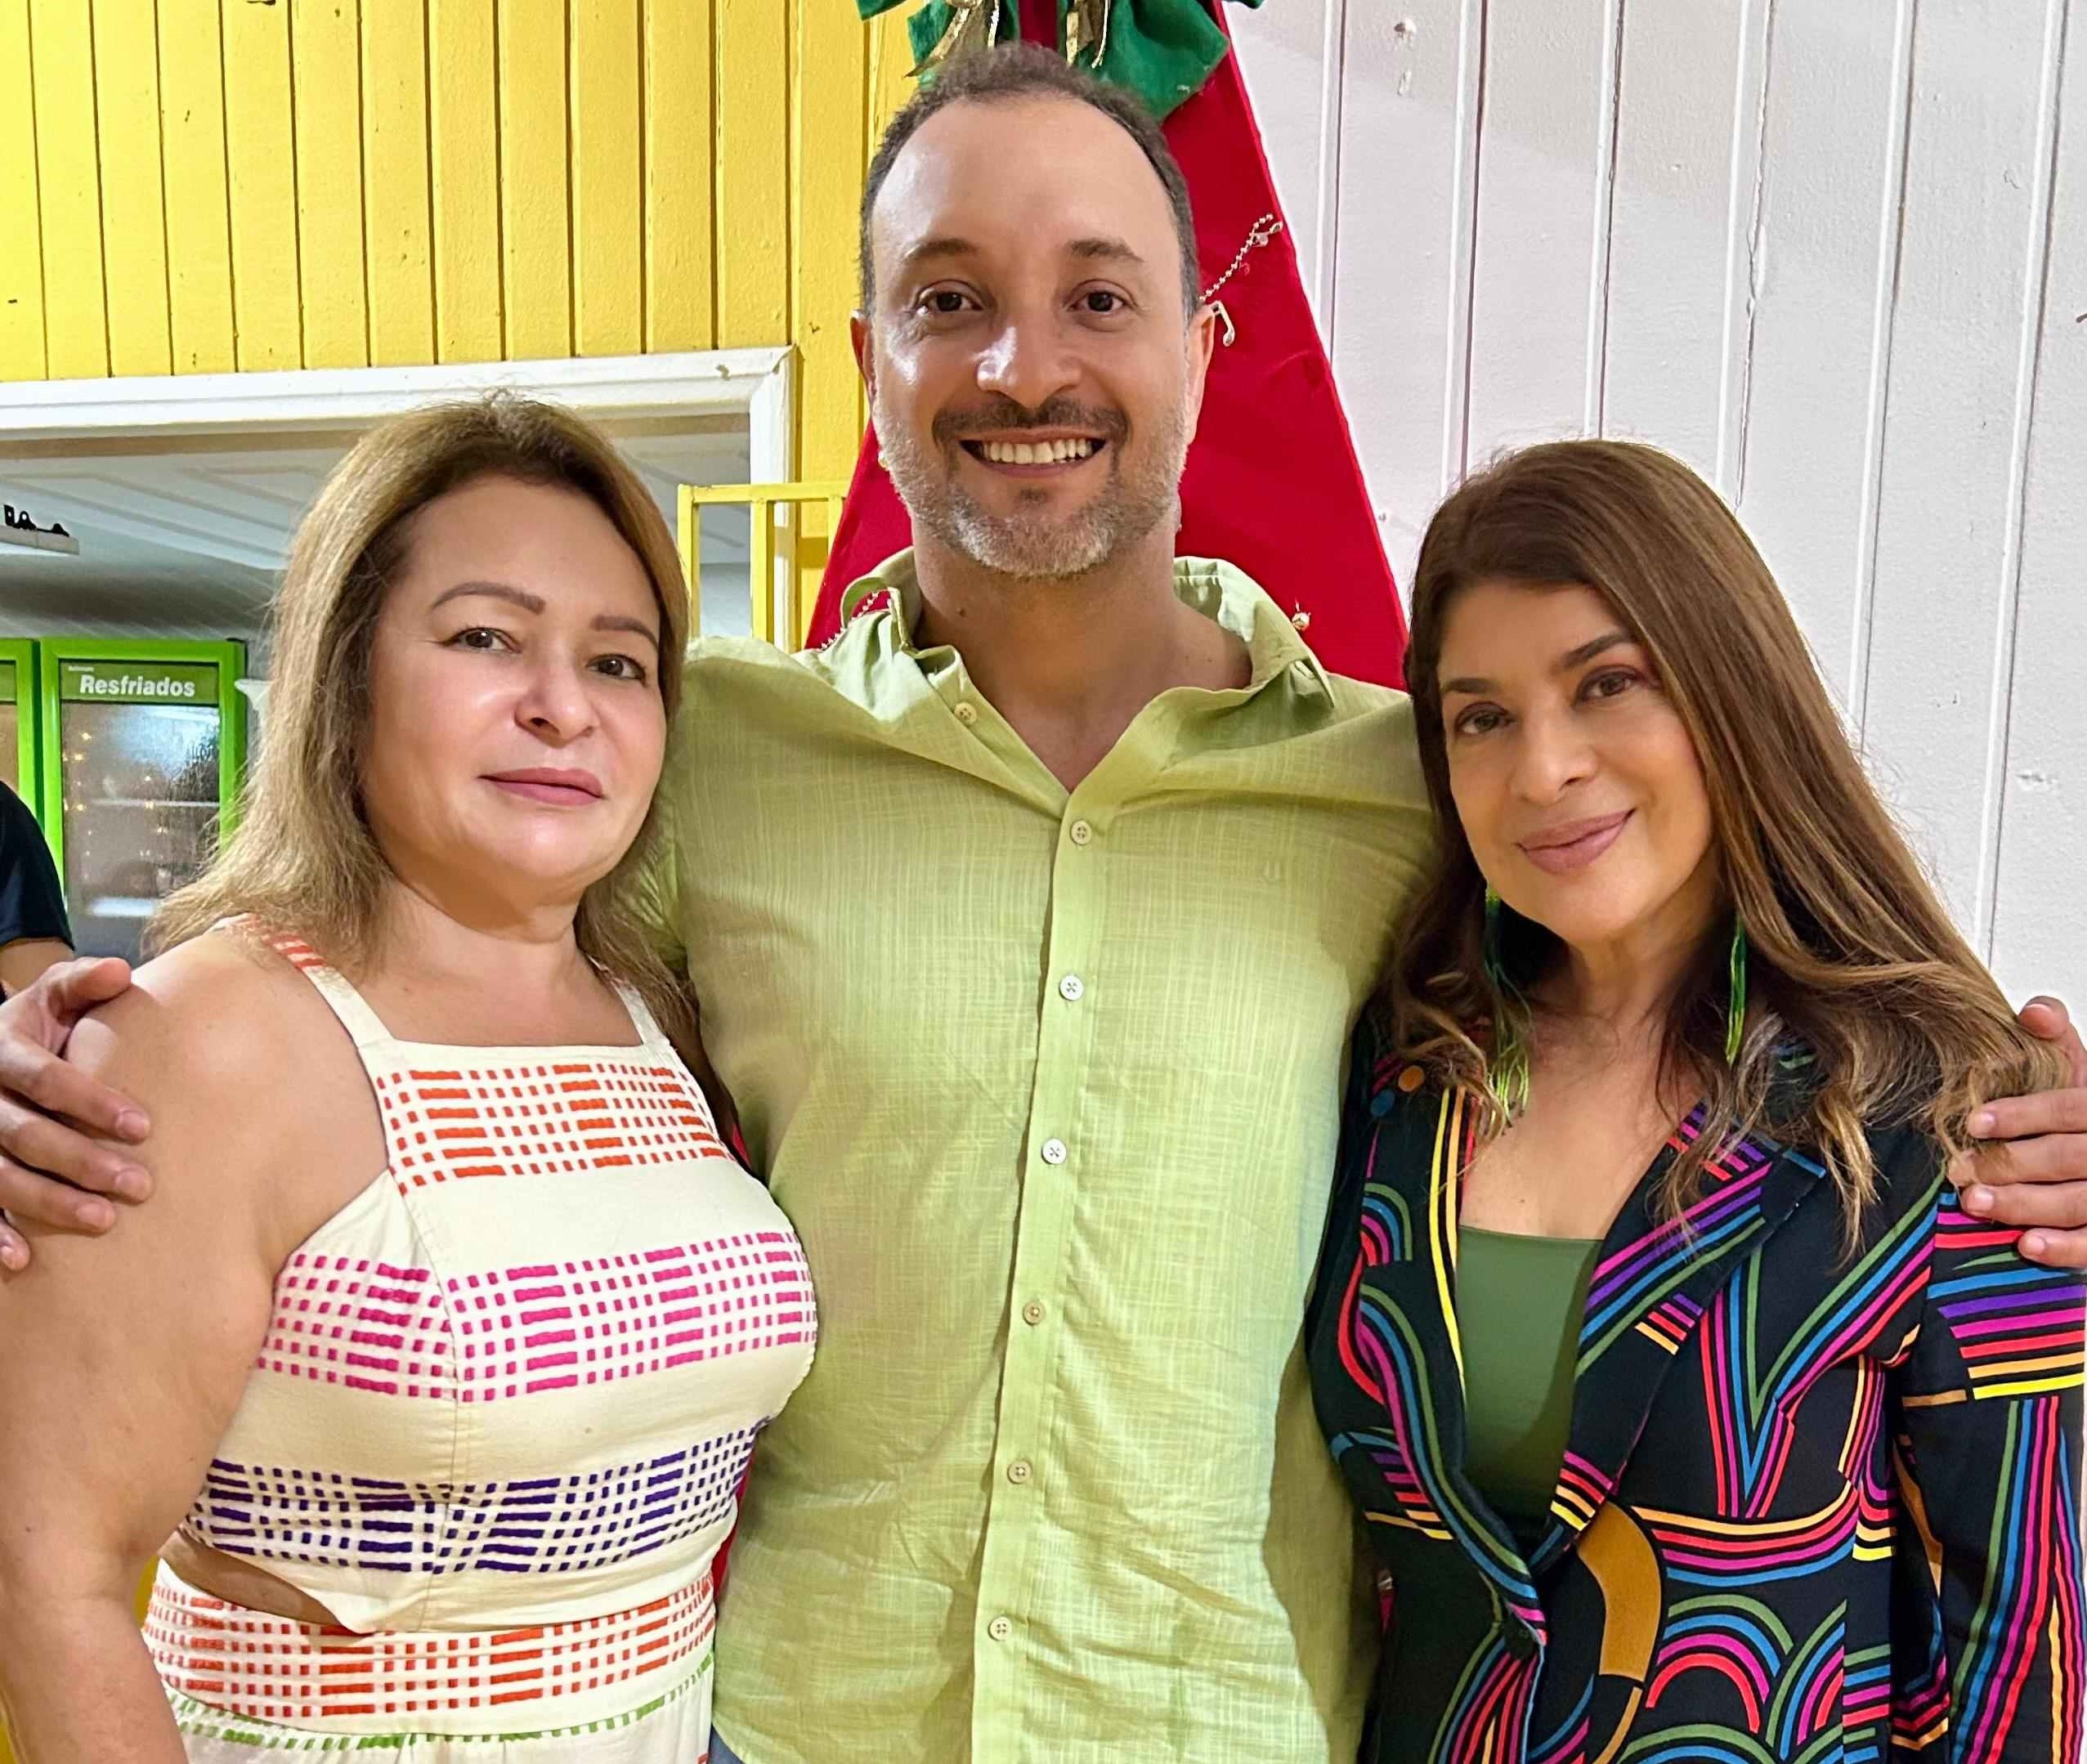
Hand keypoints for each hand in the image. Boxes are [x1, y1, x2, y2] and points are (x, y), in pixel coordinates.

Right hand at [0, 956, 151, 1270]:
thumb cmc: (33, 1025)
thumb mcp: (51, 996)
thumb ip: (81, 983)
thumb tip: (118, 969)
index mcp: (2, 1052)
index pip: (46, 1079)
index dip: (91, 1102)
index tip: (143, 1127)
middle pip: (27, 1135)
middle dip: (82, 1161)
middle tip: (140, 1185)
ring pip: (1, 1177)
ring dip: (50, 1203)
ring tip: (103, 1221)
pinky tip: (25, 1261)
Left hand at [1954, 997, 2086, 1268]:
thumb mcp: (2080, 1074)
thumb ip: (2059, 1041)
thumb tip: (2033, 1012)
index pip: (2072, 1107)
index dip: (2025, 1113)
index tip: (1974, 1121)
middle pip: (2068, 1157)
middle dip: (2010, 1164)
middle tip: (1958, 1169)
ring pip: (2079, 1201)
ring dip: (2025, 1204)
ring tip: (1975, 1203)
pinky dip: (2065, 1247)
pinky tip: (2025, 1244)